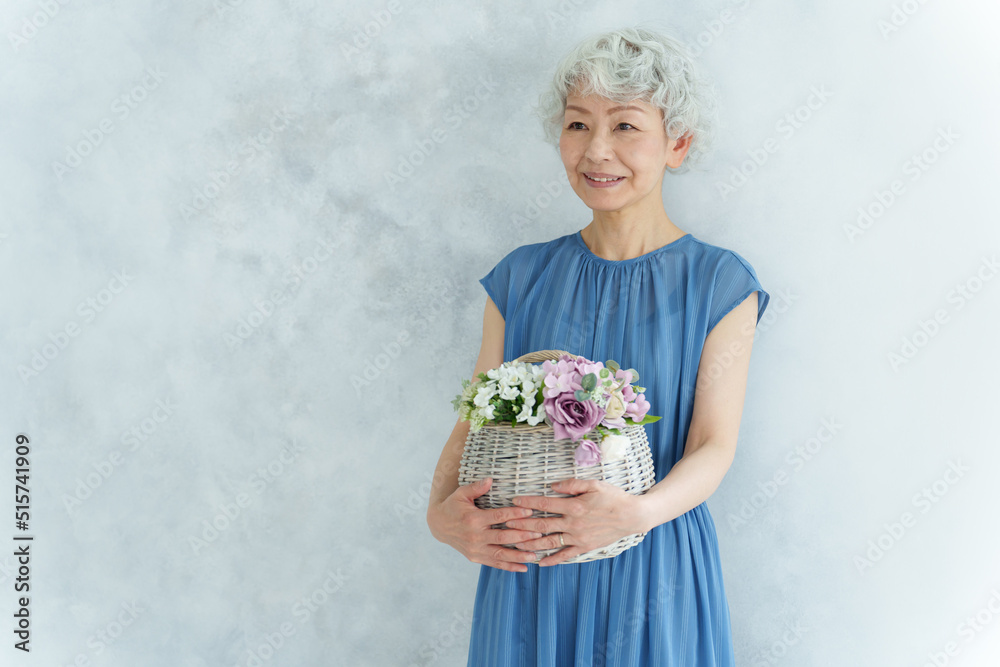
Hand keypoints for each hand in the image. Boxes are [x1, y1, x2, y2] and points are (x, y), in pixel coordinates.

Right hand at [426, 477, 544, 572]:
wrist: (439, 525)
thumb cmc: (453, 506)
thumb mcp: (461, 493)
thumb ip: (476, 487)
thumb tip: (490, 479)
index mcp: (473, 519)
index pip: (498, 517)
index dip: (515, 514)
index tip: (530, 511)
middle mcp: (475, 537)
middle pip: (502, 538)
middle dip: (522, 536)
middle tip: (539, 534)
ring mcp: (475, 550)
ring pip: (500, 555)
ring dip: (518, 556)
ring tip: (535, 555)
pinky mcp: (475, 558)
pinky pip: (494, 564)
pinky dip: (509, 567)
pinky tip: (523, 567)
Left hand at [504, 478, 648, 565]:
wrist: (632, 515)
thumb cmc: (613, 497)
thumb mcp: (593, 484)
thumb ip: (571, 484)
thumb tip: (552, 485)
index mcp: (574, 506)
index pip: (545, 504)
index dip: (528, 503)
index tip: (514, 501)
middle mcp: (573, 524)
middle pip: (542, 525)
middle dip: (522, 525)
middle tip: (506, 525)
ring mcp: (578, 537)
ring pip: (550, 542)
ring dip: (531, 544)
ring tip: (515, 545)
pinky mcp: (585, 547)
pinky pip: (565, 555)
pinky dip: (552, 560)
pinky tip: (540, 562)